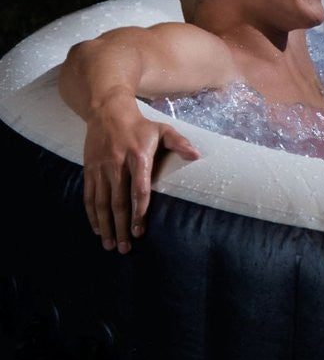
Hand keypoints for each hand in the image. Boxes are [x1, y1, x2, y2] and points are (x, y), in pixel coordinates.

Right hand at [82, 100, 199, 252]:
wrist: (107, 111)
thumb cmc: (140, 125)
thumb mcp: (163, 130)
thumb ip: (180, 143)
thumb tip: (197, 155)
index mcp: (138, 158)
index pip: (139, 190)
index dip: (139, 212)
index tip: (139, 231)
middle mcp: (117, 165)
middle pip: (119, 202)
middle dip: (121, 227)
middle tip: (125, 248)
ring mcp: (101, 168)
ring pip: (101, 203)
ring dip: (105, 225)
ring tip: (110, 245)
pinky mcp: (89, 169)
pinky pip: (88, 195)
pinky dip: (92, 214)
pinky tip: (97, 228)